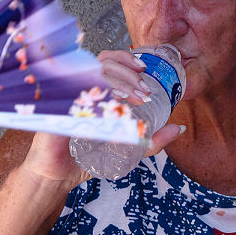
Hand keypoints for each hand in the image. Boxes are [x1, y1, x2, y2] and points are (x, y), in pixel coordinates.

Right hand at [16, 50, 184, 184]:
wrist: (58, 175)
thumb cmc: (87, 157)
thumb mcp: (127, 149)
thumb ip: (152, 140)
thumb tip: (177, 129)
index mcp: (93, 89)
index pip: (108, 60)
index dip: (125, 59)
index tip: (144, 69)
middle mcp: (79, 88)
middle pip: (102, 63)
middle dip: (128, 73)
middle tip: (144, 91)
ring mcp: (67, 96)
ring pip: (91, 74)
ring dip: (117, 81)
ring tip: (135, 97)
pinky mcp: (57, 110)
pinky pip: (75, 93)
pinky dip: (94, 95)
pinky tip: (110, 104)